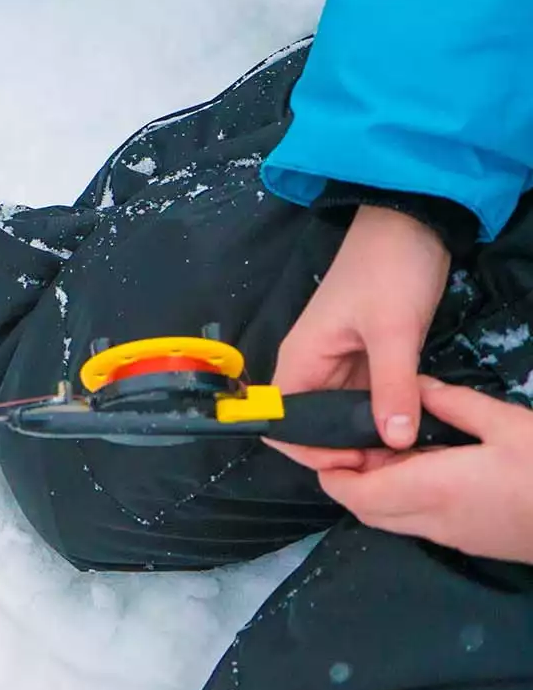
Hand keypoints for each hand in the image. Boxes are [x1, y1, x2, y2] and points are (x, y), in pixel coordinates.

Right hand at [270, 205, 449, 469]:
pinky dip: (381, 417)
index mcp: (301, 359)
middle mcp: (312, 366)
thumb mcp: (394, 332)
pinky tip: (407, 427)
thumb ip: (393, 388)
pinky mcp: (364, 359)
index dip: (307, 449)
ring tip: (400, 454)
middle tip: (386, 465)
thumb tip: (395, 444)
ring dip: (363, 436)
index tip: (352, 463)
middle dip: (340, 450)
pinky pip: (364, 399)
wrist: (409, 224)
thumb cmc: (388, 271)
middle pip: (311, 424)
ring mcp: (338, 363)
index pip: (281, 421)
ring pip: (341, 415)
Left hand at [319, 379, 532, 563]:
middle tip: (359, 439)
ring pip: (391, 520)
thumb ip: (452, 403)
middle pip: (365, 510)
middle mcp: (432, 520)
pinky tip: (426, 467)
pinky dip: (404, 500)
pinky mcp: (470, 543)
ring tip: (393, 448)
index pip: (355, 492)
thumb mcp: (506, 422)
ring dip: (377, 490)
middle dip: (349, 479)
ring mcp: (451, 537)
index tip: (330, 441)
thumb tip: (414, 386)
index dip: (332, 471)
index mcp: (432, 489)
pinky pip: (418, 524)